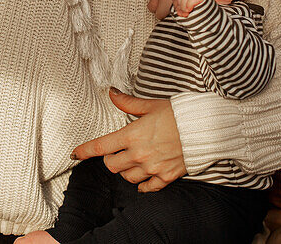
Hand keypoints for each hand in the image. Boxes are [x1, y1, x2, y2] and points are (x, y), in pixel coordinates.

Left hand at [71, 89, 185, 191]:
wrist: (205, 129)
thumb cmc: (177, 114)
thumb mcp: (150, 105)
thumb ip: (128, 103)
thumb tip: (111, 93)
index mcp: (132, 135)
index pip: (100, 147)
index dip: (84, 151)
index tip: (74, 154)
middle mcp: (139, 154)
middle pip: (111, 165)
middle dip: (110, 159)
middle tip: (117, 152)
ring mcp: (152, 168)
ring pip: (127, 178)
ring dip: (125, 171)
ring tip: (132, 161)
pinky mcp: (165, 177)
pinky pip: (146, 188)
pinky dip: (142, 185)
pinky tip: (144, 178)